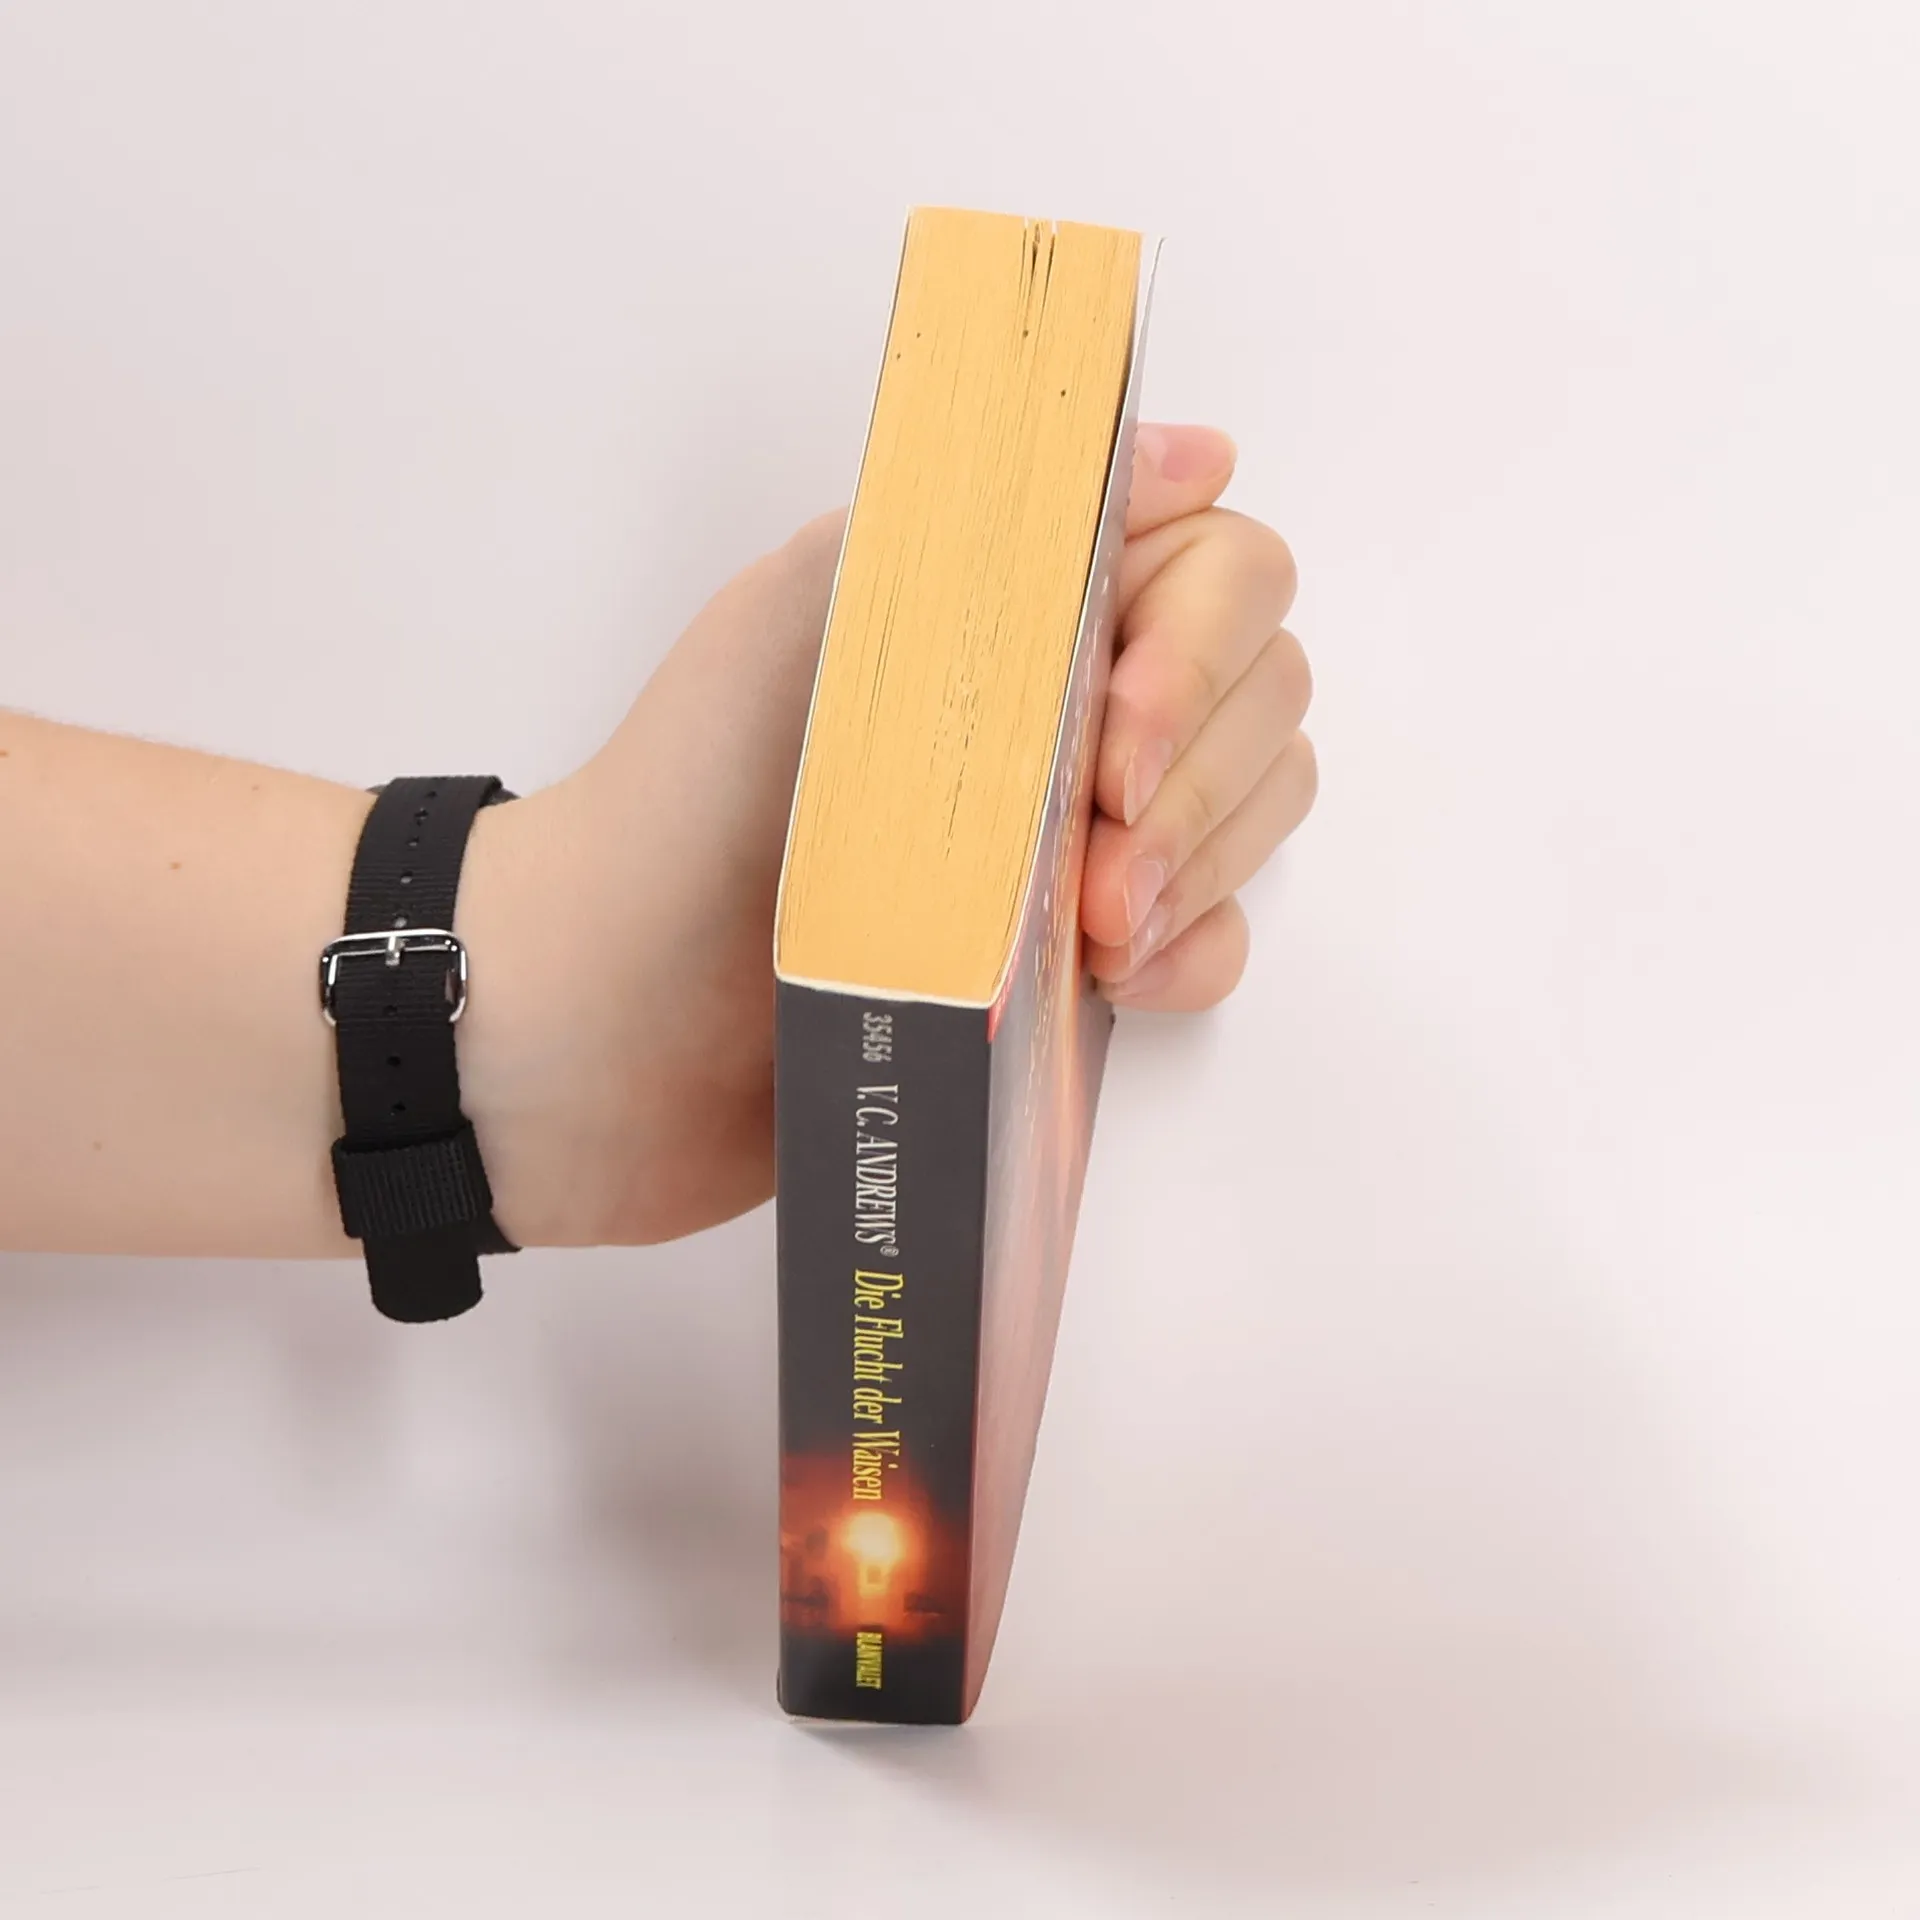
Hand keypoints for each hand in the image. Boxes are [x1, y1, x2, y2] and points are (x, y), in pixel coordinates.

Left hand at [462, 424, 1314, 1247]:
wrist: (614, 1016)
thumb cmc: (689, 798)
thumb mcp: (813, 608)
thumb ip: (991, 513)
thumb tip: (1196, 451)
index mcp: (1016, 602)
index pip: (1218, 568)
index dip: (1201, 647)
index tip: (1113, 734)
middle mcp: (1069, 704)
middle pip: (1263, 689)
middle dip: (1198, 776)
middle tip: (1099, 855)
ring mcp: (1083, 834)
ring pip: (1257, 807)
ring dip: (1202, 864)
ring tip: (1091, 928)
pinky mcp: (1079, 959)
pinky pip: (1217, 938)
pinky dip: (1193, 955)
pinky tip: (1109, 979)